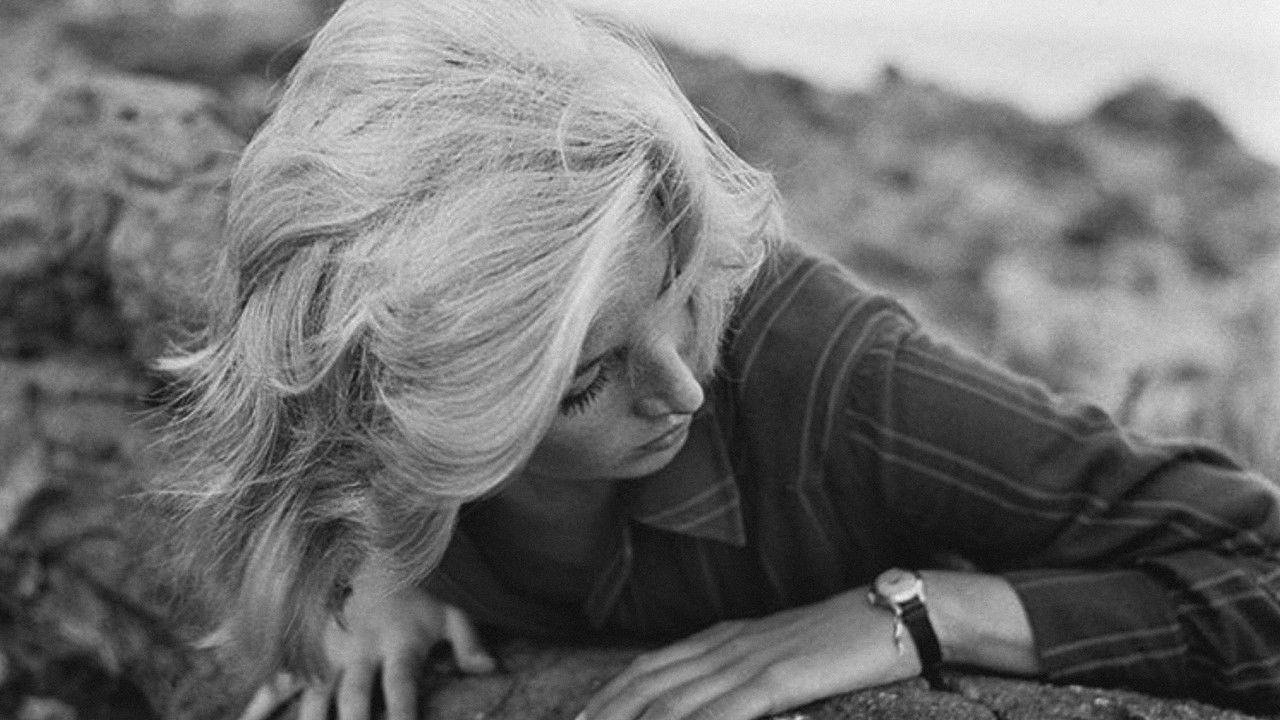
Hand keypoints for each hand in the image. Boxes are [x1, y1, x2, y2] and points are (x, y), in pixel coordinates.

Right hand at [238, 570, 494, 719]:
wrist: (372, 555)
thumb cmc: (417, 596)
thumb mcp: (450, 613)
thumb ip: (469, 642)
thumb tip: (491, 670)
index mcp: (397, 646)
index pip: (402, 686)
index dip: (404, 713)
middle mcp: (360, 653)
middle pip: (355, 697)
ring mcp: (328, 654)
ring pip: (315, 697)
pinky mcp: (306, 654)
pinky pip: (280, 682)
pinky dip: (260, 704)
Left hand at [577, 588, 917, 719]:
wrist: (896, 612)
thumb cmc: (842, 640)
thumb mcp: (780, 656)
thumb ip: (741, 676)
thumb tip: (709, 702)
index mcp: (722, 638)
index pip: (648, 668)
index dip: (609, 697)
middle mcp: (725, 646)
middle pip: (648, 686)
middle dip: (609, 715)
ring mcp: (750, 661)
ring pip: (674, 702)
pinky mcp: (779, 678)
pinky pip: (722, 712)